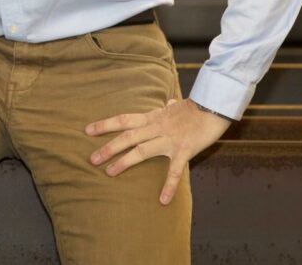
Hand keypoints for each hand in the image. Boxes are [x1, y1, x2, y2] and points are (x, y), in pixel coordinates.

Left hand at [85, 98, 231, 204]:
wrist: (214, 106)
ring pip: (142, 150)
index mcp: (153, 118)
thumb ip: (170, 107)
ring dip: (125, 162)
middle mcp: (157, 128)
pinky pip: (175, 170)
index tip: (87, 131)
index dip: (105, 125)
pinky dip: (169, 185)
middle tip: (91, 159)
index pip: (124, 119)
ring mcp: (169, 140)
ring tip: (109, 173)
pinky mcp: (184, 150)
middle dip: (108, 147)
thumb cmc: (197, 107)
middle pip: (127, 137)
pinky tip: (163, 200)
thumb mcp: (178, 106)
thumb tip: (169, 102)